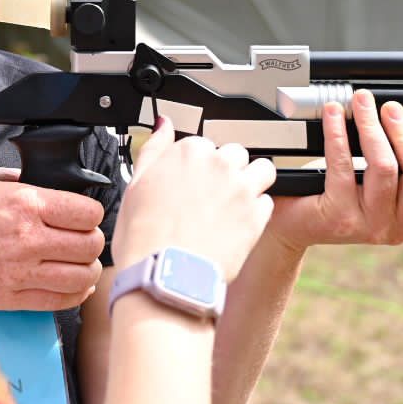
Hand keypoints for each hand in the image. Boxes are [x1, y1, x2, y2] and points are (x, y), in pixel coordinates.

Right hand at [0, 165, 106, 310]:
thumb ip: (14, 179)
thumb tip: (36, 180)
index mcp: (23, 203)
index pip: (87, 212)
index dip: (91, 212)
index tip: (83, 214)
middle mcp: (28, 239)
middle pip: (91, 244)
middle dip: (92, 240)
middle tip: (83, 238)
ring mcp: (21, 272)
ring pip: (83, 276)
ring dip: (88, 269)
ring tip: (79, 262)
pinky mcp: (12, 298)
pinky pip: (60, 301)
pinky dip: (74, 294)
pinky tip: (70, 285)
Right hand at [111, 118, 275, 282]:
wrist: (166, 279)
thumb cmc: (145, 238)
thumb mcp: (135, 185)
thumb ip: (154, 149)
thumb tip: (163, 125)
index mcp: (188, 151)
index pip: (203, 145)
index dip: (196, 167)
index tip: (190, 185)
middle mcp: (218, 163)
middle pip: (235, 154)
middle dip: (226, 171)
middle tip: (210, 198)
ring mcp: (241, 189)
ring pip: (261, 170)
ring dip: (251, 182)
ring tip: (232, 206)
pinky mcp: (257, 216)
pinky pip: (267, 202)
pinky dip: (256, 212)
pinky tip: (236, 226)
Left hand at [267, 89, 402, 253]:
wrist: (293, 224)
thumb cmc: (336, 195)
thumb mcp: (379, 184)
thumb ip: (402, 165)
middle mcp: (397, 227)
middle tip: (389, 109)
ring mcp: (369, 225)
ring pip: (385, 167)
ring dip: (372, 126)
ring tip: (361, 103)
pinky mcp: (339, 216)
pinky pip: (343, 164)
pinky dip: (339, 131)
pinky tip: (333, 114)